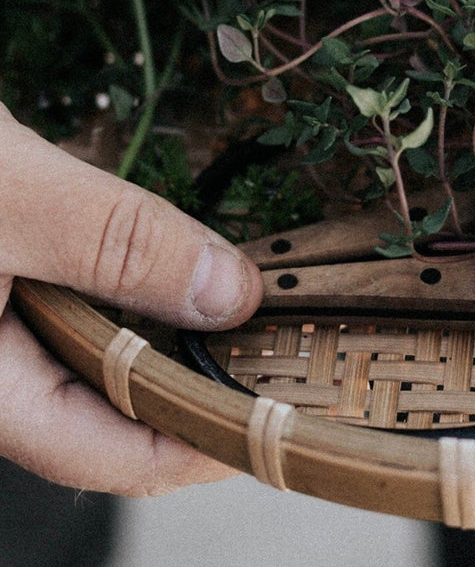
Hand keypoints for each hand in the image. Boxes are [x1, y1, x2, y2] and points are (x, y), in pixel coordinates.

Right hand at [0, 104, 262, 493]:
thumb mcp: (8, 195)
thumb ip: (113, 242)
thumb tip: (226, 292)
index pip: (101, 453)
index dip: (197, 446)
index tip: (274, 421)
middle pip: (103, 408)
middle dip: (191, 384)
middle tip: (274, 351)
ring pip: (88, 355)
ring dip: (162, 331)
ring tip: (239, 307)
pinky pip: (68, 307)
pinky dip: (123, 289)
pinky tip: (163, 263)